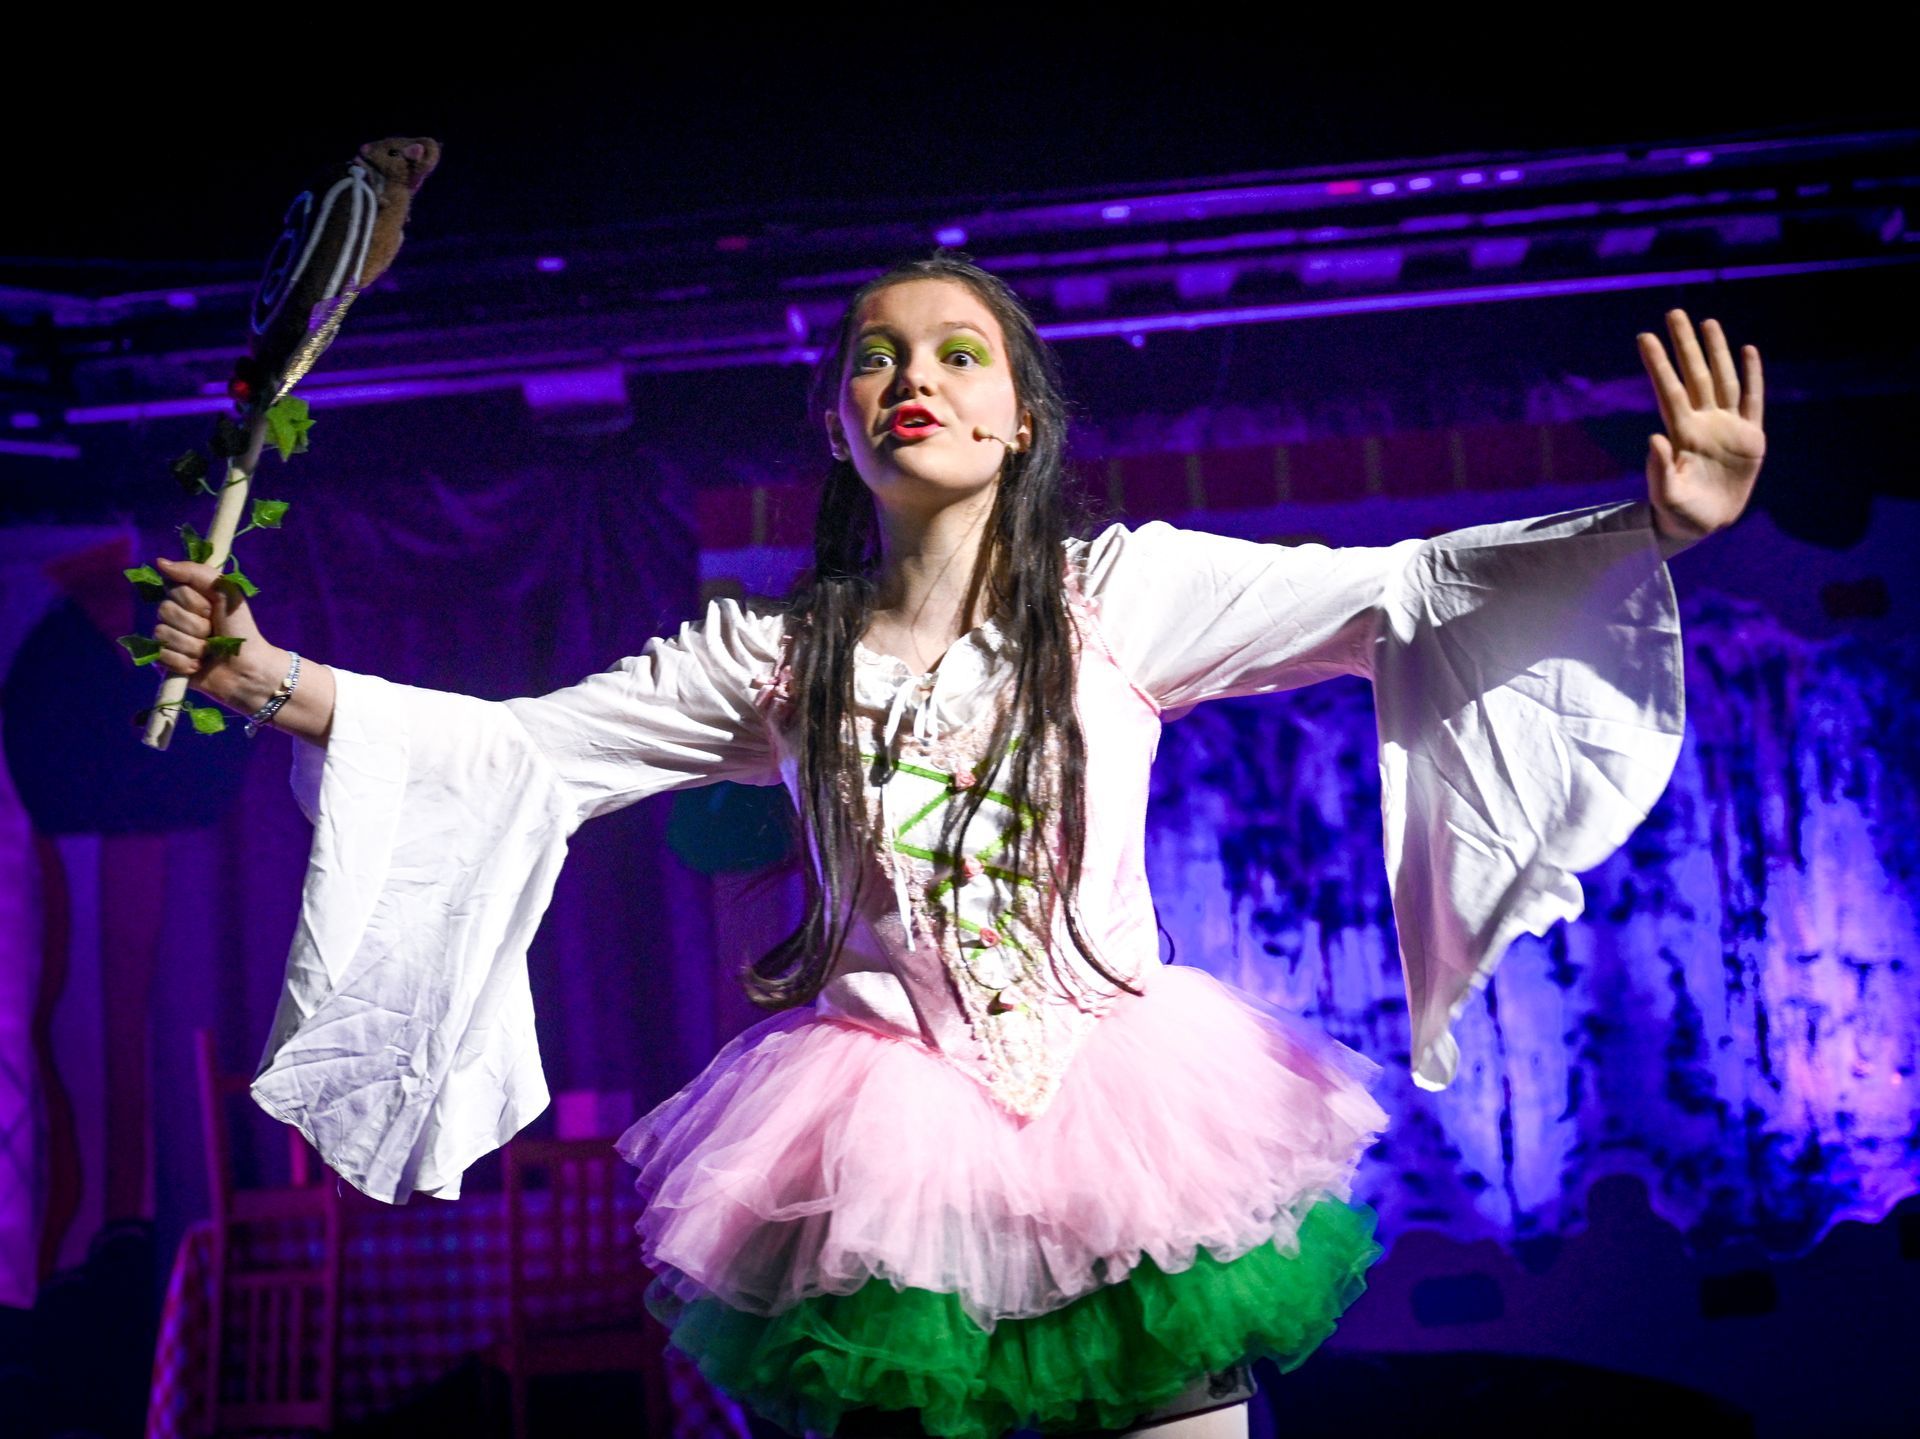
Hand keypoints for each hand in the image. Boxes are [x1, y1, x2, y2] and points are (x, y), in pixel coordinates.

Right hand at [149, 555, 269, 699]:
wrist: (249, 668)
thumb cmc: (240, 628)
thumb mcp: (227, 592)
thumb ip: (197, 573)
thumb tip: (160, 562)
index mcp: (187, 598)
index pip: (172, 590)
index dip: (195, 602)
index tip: (213, 610)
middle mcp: (174, 617)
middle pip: (165, 612)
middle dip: (196, 625)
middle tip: (213, 633)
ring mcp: (168, 640)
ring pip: (163, 635)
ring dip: (193, 646)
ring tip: (209, 652)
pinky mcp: (166, 663)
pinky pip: (161, 656)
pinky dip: (184, 662)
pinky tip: (199, 665)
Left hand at [1636, 309, 1765, 543]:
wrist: (1704, 525)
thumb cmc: (1678, 513)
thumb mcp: (1667, 496)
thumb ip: (1660, 470)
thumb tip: (1654, 438)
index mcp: (1682, 434)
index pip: (1669, 390)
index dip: (1658, 364)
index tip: (1644, 337)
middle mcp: (1703, 423)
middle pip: (1694, 375)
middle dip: (1685, 345)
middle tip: (1674, 313)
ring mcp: (1727, 428)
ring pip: (1723, 380)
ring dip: (1716, 352)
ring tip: (1708, 323)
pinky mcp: (1750, 439)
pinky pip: (1752, 400)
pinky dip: (1752, 377)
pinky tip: (1748, 352)